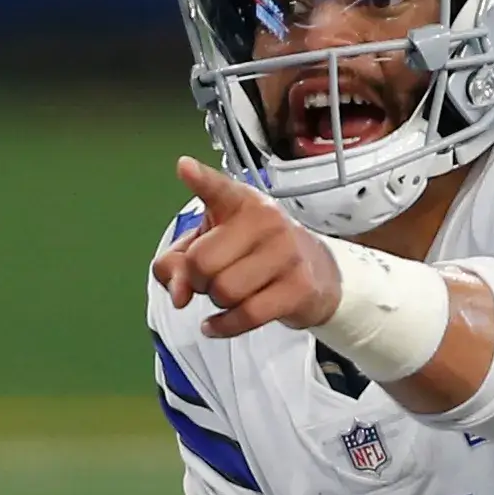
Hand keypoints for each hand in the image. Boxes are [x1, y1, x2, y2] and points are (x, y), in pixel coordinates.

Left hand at [154, 157, 342, 339]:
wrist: (316, 273)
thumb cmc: (254, 254)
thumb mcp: (211, 246)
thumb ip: (177, 264)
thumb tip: (178, 294)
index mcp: (241, 202)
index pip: (217, 189)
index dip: (200, 180)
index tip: (183, 168)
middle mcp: (266, 220)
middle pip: (202, 262)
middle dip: (197, 281)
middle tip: (211, 279)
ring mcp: (285, 252)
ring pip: (224, 291)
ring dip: (216, 302)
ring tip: (229, 294)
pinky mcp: (298, 287)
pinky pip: (246, 314)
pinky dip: (224, 326)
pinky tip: (216, 325)